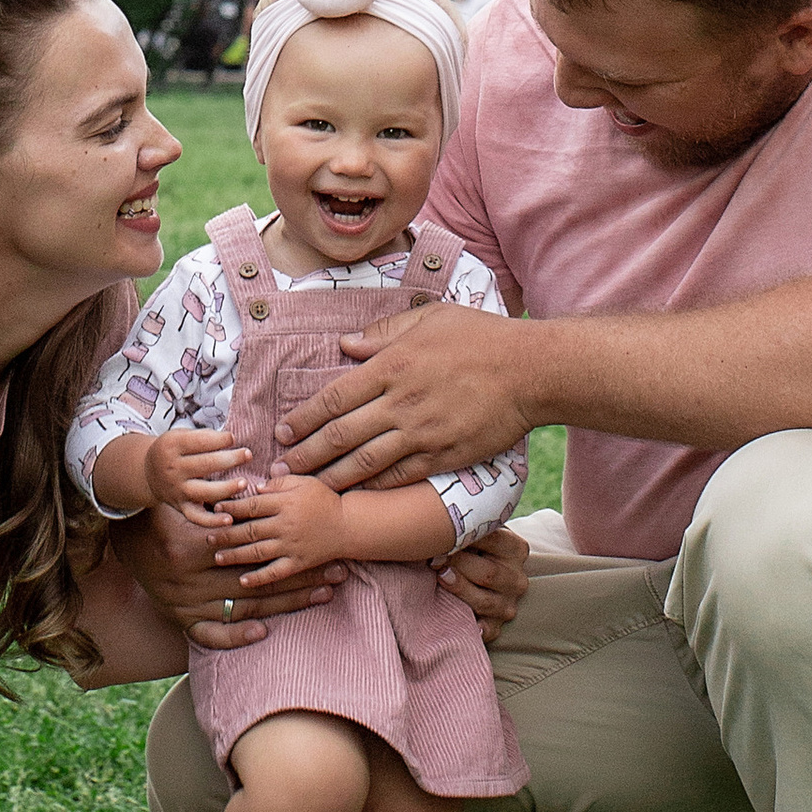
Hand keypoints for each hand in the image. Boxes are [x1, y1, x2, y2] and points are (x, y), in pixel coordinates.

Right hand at [118, 501, 339, 648]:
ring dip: (285, 604)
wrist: (124, 541)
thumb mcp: (183, 502)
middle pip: (258, 581)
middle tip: (337, 573)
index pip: (254, 551)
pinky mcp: (181, 619)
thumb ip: (218, 503)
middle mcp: (191, 579)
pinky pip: (210, 633)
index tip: (324, 547)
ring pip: (244, 608)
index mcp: (192, 546)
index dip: (291, 550)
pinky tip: (264, 632)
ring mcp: (187, 603)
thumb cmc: (161, 514)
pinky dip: (235, 636)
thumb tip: (260, 492)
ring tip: (321, 596)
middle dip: (302, 577)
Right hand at [145, 426, 253, 521]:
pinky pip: (197, 518)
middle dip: (230, 459)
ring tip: (244, 482)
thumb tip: (232, 439)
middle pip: (205, 465)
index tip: (233, 438)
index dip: (219, 439)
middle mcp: (174, 469)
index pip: (199, 441)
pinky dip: (213, 521)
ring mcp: (178, 490)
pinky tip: (229, 518)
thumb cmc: (173, 450)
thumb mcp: (180, 435)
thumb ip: (202, 436)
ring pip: (204, 492)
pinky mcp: (181, 507)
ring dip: (226, 488)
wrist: (148, 472)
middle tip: (247, 454)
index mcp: (172, 446)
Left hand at [209, 474, 352, 586]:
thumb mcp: (303, 482)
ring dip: (235, 554)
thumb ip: (279, 483)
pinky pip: (275, 573)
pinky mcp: (297, 562)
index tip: (215, 509)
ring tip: (218, 556)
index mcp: (284, 503)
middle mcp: (284, 525)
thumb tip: (254, 487)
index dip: (231, 507)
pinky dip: (259, 578)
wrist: (349, 525)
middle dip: (226, 533)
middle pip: (249, 530)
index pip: (252, 505)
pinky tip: (243, 580)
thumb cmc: (324, 499)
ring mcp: (290, 546)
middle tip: (208, 535)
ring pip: (257, 551)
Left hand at [276, 303, 530, 489]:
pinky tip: (357, 493)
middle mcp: (400, 402)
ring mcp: (422, 433)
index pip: (333, 398)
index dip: (303, 419)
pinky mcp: (443, 456)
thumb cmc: (480, 337)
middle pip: (340, 435)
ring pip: (365, 463)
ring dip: (332, 477)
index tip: (283, 432)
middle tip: (283, 469)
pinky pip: (400, 476)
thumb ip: (384, 333)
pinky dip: (374, 487)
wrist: (529, 371)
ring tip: (310, 487)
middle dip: (307, 455)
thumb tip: (346, 345)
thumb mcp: (429, 318)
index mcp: (391, 365)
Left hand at [435, 523, 528, 641]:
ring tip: (440, 578)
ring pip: (484, 601)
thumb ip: (465, 524)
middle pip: (487, 573)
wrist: (479, 569)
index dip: (464, 538)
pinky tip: (461, 621)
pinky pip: (487, 630)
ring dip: (460, 590)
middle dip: (458, 564)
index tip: (440, 535)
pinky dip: (475, 628)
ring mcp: (508, 605)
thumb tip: (436, 514)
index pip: (493, 540)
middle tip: (434, 558)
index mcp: (516, 549)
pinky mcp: (496, 626)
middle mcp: (517, 579)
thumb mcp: (474, 531)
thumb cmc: (470, 546)